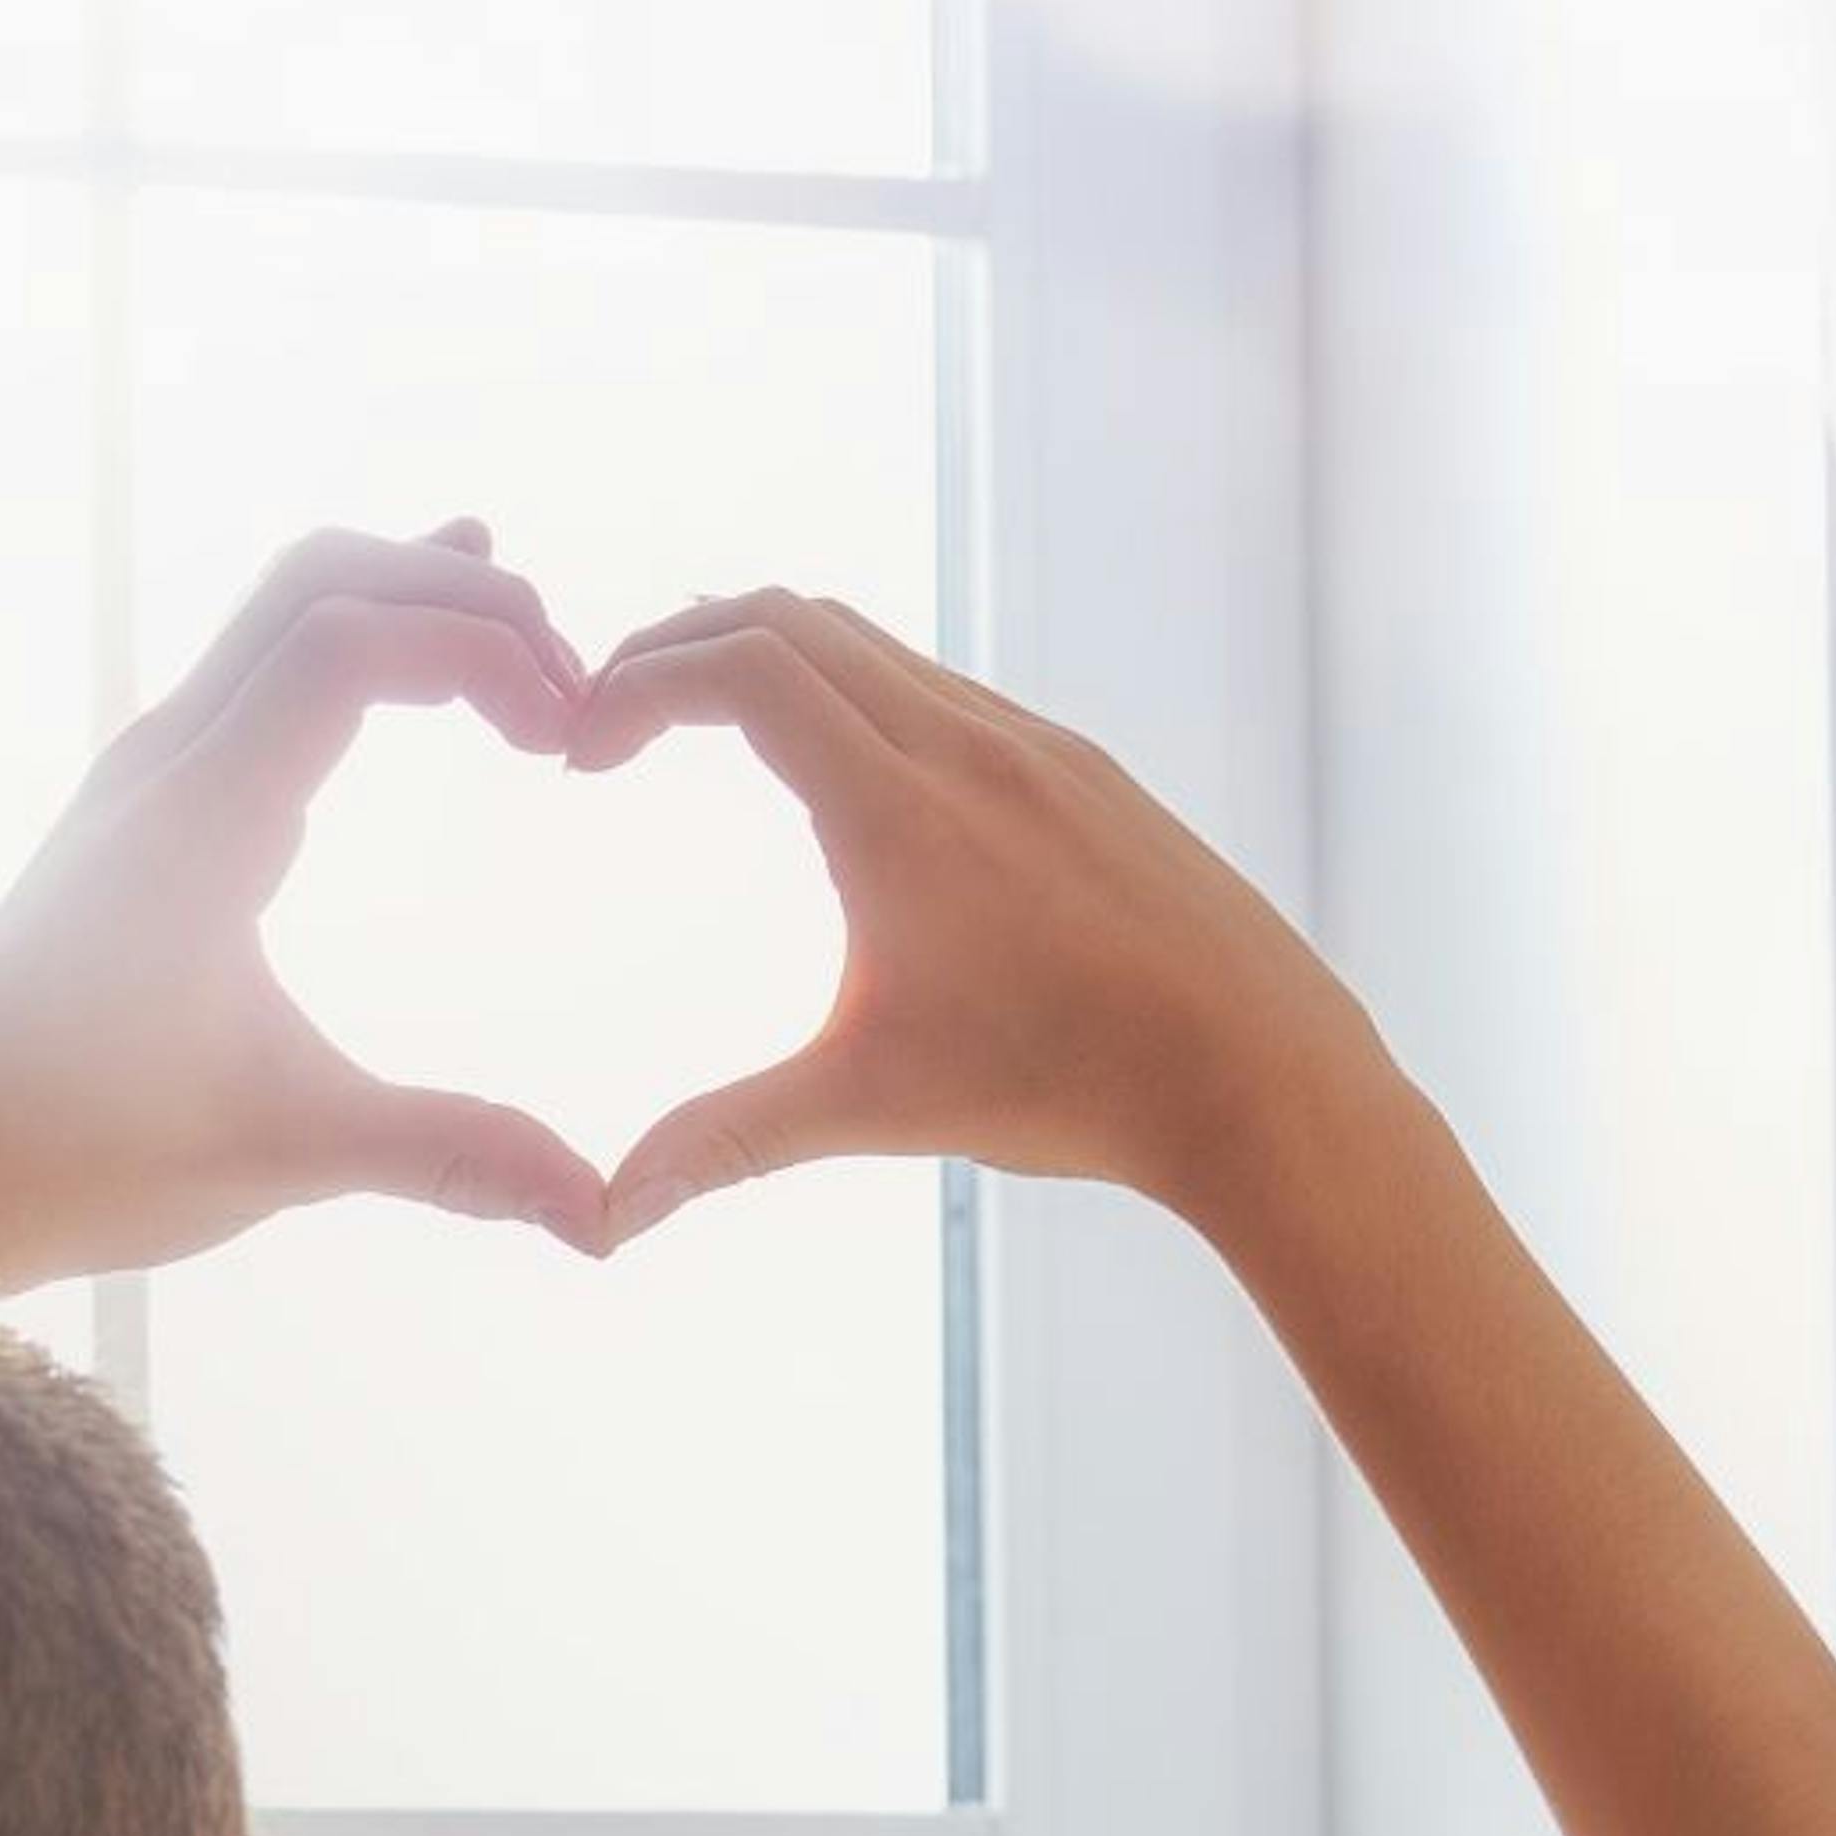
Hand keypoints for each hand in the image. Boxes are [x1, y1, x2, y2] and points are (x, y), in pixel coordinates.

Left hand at [0, 525, 608, 1292]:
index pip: (354, 639)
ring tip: (516, 635)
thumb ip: (450, 1155)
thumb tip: (599, 1217)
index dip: (481, 649)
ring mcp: (140, 783)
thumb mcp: (286, 1150)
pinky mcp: (132, 821)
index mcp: (200, 817)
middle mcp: (163, 764)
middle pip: (321, 580)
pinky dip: (342, 649)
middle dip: (457, 601)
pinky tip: (391, 674)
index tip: (563, 737)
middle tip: (562, 688)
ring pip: (276, 615)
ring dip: (400, 606)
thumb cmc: (80, 1157)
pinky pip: (249, 678)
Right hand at [566, 591, 1385, 1244]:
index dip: (637, 685)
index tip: (580, 752)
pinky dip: (857, 691)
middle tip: (613, 719)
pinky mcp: (1079, 768)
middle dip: (679, 649)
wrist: (1255, 1067)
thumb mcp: (871, 1107)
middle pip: (790, 618)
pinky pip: (943, 686)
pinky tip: (845, 777)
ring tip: (704, 727)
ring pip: (872, 643)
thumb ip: (726, 1141)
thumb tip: (608, 1217)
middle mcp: (962, 742)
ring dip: (769, 659)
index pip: (740, 669)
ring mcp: (1030, 744)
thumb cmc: (1068, 1084)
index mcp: (896, 806)